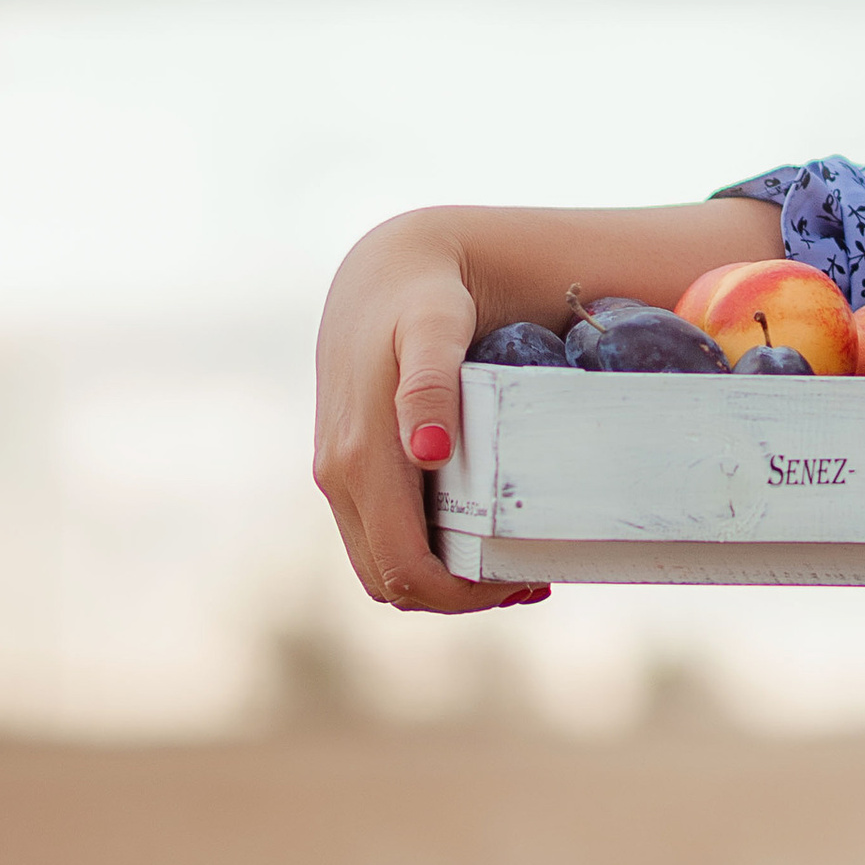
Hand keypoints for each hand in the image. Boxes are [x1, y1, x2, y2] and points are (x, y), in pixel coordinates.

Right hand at [312, 214, 548, 618]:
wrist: (386, 267)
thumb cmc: (420, 297)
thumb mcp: (433, 328)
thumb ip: (430, 386)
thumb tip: (427, 453)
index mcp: (358, 459)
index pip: (403, 567)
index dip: (459, 596)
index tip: (518, 584)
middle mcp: (338, 475)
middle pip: (388, 580)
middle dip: (454, 596)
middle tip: (526, 583)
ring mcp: (337, 473)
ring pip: (379, 563)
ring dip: (439, 580)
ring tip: (510, 569)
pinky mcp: (348, 465)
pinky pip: (379, 532)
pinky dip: (423, 550)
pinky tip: (476, 535)